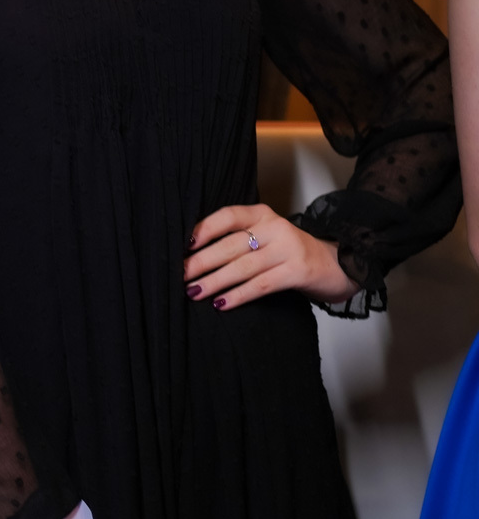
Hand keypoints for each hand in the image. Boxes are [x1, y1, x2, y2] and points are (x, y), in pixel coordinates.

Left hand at [184, 204, 357, 310]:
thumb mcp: (266, 237)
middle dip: (202, 261)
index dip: (204, 229)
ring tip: (194, 292)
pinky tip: (221, 304)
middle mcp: (275, 227)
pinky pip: (261, 285)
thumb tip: (195, 255)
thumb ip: (240, 239)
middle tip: (180, 275)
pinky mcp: (298, 271)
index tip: (183, 245)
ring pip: (243, 266)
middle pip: (231, 244)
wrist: (338, 264)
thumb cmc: (291, 253)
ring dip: (215, 281)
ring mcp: (288, 249)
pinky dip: (238, 295)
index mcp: (263, 215)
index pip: (228, 216)